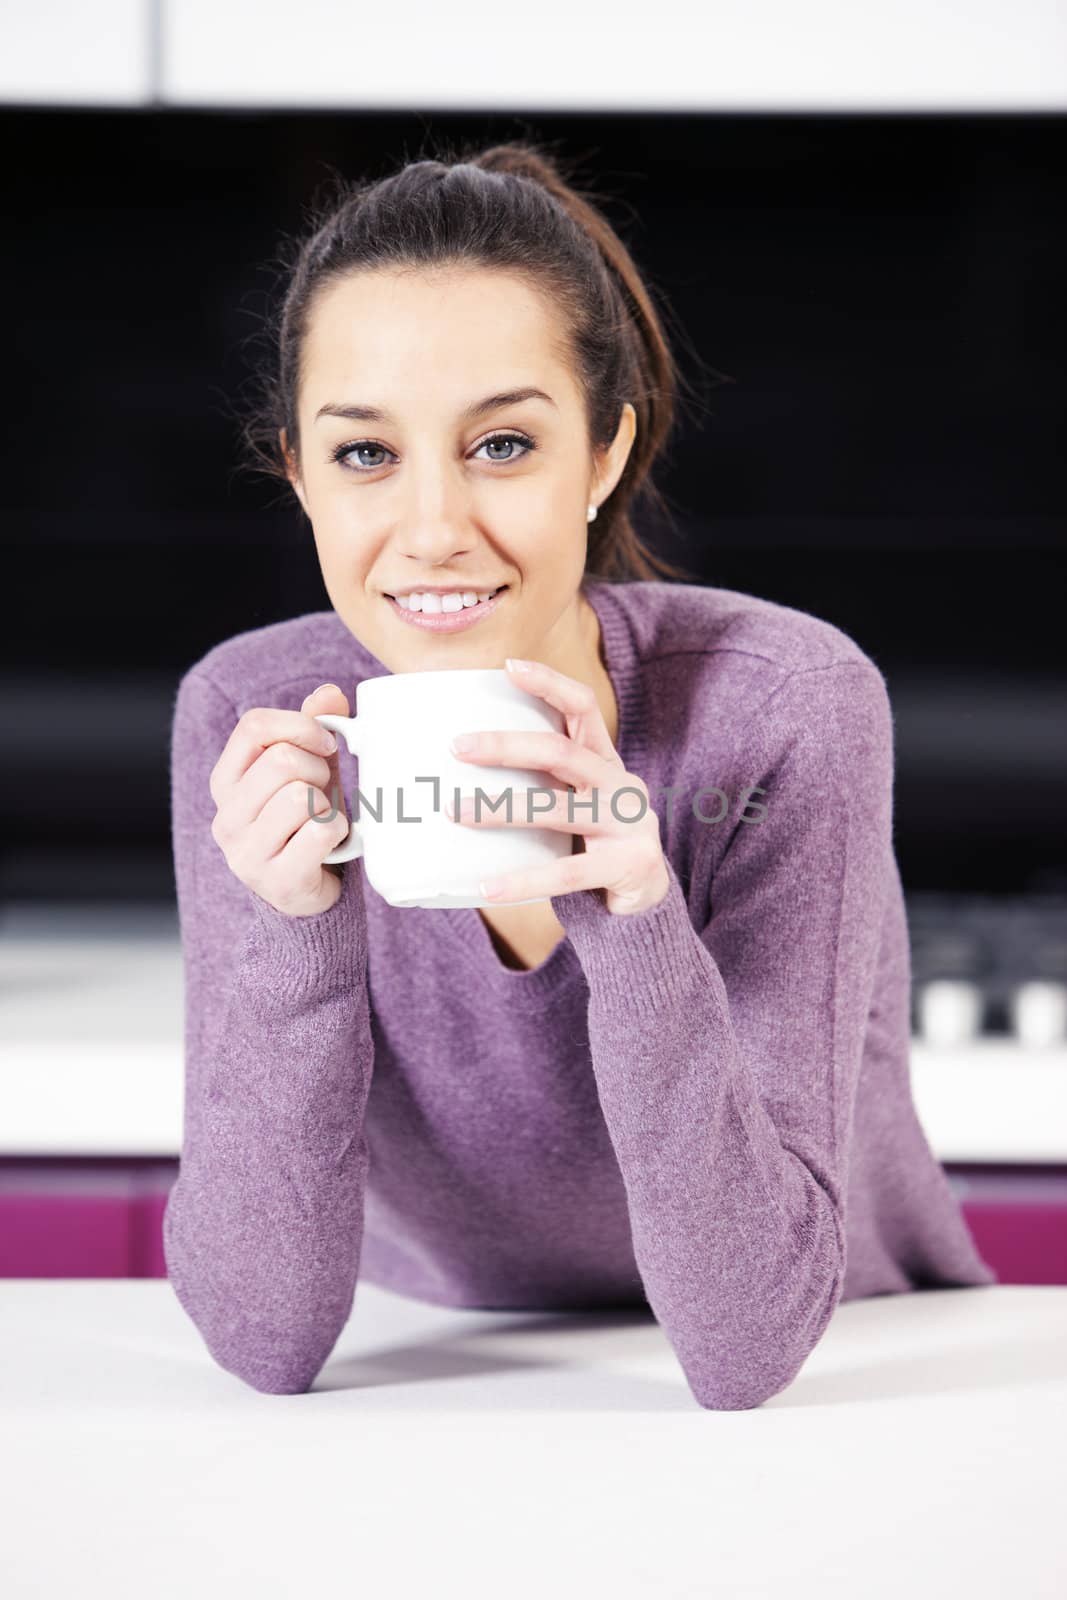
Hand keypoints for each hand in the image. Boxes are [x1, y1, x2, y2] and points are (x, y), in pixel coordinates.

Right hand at [209, 684, 352, 917]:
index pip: (254, 726)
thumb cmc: (306, 822)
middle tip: (323, 792)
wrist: (307, 891)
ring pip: (301, 797)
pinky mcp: (277, 880)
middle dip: (318, 771)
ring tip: (321, 821)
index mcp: (226, 781)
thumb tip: (328, 693)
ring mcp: (246, 852)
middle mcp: (226, 816)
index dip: (300, 726)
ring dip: (327, 806)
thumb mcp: (309, 770)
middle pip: (282, 761)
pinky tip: (329, 844)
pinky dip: (338, 833)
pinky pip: (321, 832)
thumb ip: (313, 730)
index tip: (325, 744)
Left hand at [445, 658, 670, 915]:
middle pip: (561, 753)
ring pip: (558, 811)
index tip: (509, 667)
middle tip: (456, 746)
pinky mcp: (628, 865)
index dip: (550, 683)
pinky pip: (566, 874)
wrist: (646, 897)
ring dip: (502, 809)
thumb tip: (458, 766)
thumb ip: (542, 781)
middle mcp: (621, 784)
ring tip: (455, 811)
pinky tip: (487, 889)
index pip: (583, 707)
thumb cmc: (593, 841)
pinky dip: (522, 881)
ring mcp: (628, 824)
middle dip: (506, 746)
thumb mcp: (576, 800)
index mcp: (605, 761)